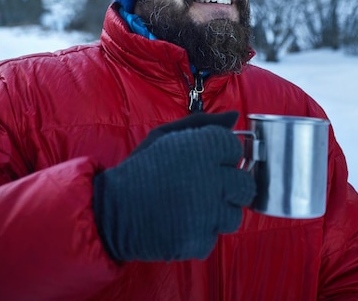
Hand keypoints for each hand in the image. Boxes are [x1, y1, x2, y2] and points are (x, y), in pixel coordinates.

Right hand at [93, 112, 255, 261]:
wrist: (111, 210)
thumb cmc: (141, 168)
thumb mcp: (166, 136)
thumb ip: (203, 123)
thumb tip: (234, 117)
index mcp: (203, 147)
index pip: (235, 148)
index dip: (223, 155)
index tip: (208, 160)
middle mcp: (211, 178)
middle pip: (245, 185)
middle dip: (230, 186)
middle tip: (207, 187)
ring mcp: (207, 213)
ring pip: (234, 216)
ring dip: (218, 213)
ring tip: (193, 207)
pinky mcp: (199, 241)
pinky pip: (213, 238)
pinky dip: (199, 234)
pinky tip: (181, 224)